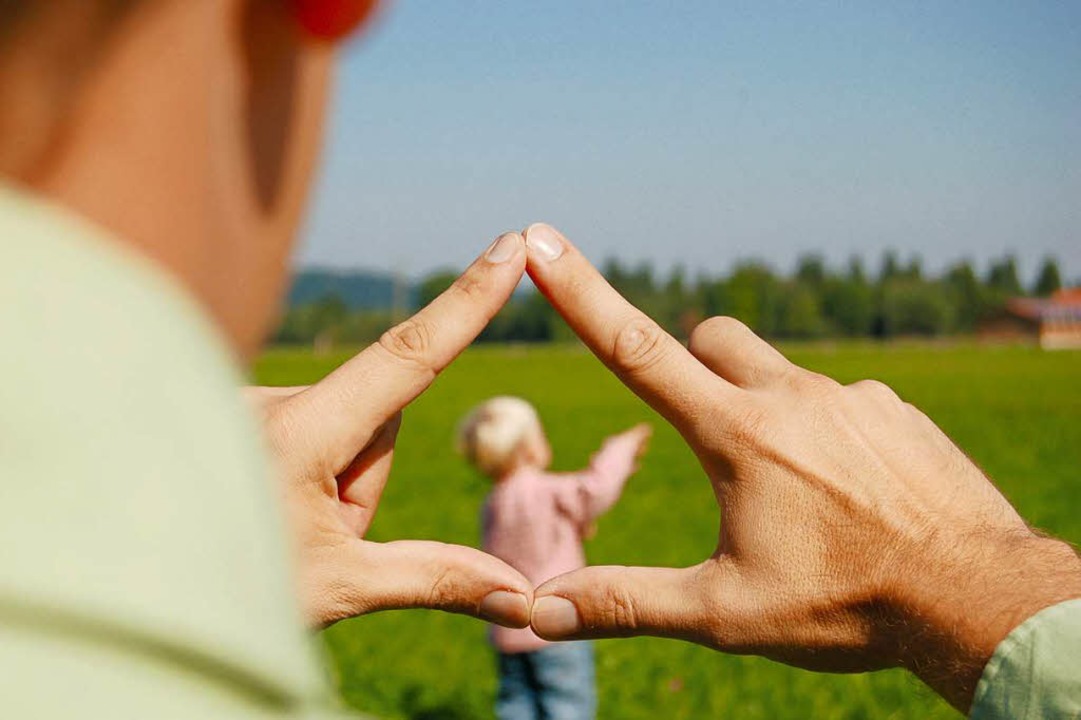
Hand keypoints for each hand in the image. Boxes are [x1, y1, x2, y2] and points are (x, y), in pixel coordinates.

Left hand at [253, 232, 532, 628]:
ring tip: (277, 526)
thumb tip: (524, 597)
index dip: (467, 302)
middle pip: (375, 422)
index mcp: (298, 434)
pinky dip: (301, 466)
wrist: (128, 589)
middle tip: (313, 538)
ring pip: (339, 427)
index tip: (509, 247)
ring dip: (330, 477)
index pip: (406, 357)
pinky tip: (256, 504)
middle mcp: (267, 399)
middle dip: (363, 481)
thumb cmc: (228, 592)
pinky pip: (302, 426)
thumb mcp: (341, 586)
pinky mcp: (230, 408)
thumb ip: (436, 576)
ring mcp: (242, 400)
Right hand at [521, 224, 1080, 711]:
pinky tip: (856, 493)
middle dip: (690, 364)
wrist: (978, 601)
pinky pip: (839, 401)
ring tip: (803, 495)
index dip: (582, 294)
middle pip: (711, 337)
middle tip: (710, 436)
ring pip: (779, 376)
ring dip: (765, 413)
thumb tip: (537, 611)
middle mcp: (792, 396)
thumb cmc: (846, 606)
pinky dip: (826, 432)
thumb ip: (626, 602)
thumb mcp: (724, 613)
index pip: (637, 349)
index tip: (542, 241)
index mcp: (737, 434)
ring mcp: (851, 396)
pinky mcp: (894, 409)